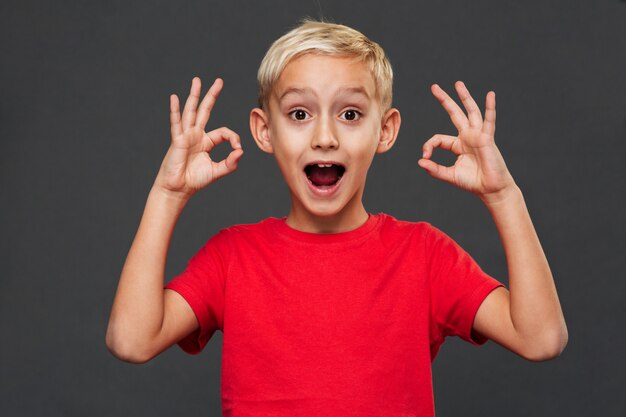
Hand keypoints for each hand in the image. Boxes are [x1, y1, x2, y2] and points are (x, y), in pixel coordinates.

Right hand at [154, 77, 242, 199]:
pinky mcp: (177, 140)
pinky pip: (176, 123)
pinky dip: (175, 110)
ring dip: (194, 95)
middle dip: (212, 95)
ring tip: (197, 80)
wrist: (178, 189)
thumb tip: (241, 151)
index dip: (233, 137)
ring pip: (191, 111)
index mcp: (206, 142)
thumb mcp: (217, 171)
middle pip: (205, 110)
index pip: (223, 131)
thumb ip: (231, 163)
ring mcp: (186, 136)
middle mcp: (196, 135)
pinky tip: (174, 98)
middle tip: (219, 81)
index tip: (237, 148)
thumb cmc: (195, 180)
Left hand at [418, 81, 515, 202]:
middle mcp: (467, 137)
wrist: (491, 189)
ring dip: (464, 97)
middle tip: (434, 87)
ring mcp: (478, 136)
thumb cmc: (473, 182)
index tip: (425, 156)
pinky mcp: (487, 138)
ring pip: (471, 111)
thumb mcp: (449, 175)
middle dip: (444, 100)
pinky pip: (489, 120)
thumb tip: (420, 161)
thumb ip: (434, 169)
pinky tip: (490, 95)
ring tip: (458, 84)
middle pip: (455, 114)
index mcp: (458, 145)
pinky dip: (490, 107)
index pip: (438, 138)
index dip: (429, 145)